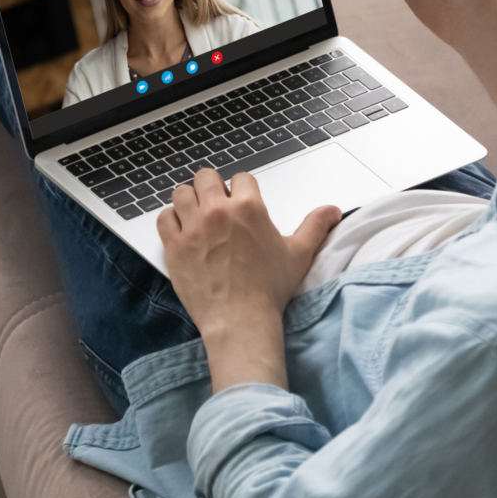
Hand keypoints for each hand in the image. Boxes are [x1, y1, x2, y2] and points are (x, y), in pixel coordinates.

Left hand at [157, 169, 340, 391]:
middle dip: (213, 187)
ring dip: (189, 199)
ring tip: (197, 213)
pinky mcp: (174, 246)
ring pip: (181, 193)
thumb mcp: (298, 254)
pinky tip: (181, 228)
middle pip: (206, 177)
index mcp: (248, 208)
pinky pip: (164, 218)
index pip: (241, 178)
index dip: (242, 188)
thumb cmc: (269, 290)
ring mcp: (193, 228)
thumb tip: (332, 210)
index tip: (241, 200)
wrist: (241, 321)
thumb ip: (315, 226)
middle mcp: (217, 212)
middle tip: (217, 204)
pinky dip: (171, 219)